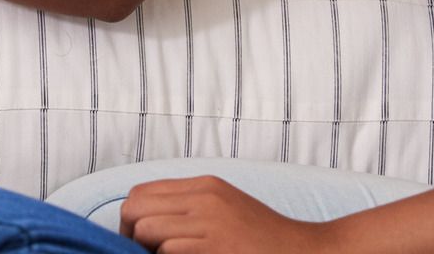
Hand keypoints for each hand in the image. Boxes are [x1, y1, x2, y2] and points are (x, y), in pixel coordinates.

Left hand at [119, 176, 335, 253]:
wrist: (304, 253)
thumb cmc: (263, 242)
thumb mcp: (225, 211)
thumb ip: (191, 210)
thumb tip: (147, 226)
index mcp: (204, 186)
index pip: (141, 193)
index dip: (132, 220)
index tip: (140, 245)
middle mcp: (204, 197)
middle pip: (134, 208)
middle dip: (130, 237)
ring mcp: (210, 221)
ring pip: (144, 229)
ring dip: (148, 252)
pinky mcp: (216, 246)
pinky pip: (168, 250)